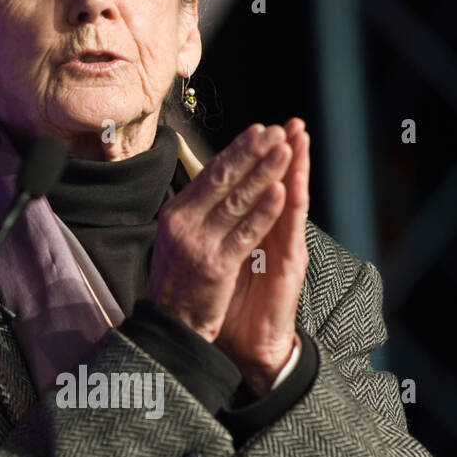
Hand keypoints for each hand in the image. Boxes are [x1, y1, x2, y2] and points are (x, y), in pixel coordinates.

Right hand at [145, 121, 294, 344]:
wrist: (171, 325)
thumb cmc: (180, 281)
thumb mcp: (177, 238)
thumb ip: (196, 210)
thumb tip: (218, 177)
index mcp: (175, 213)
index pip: (210, 174)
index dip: (237, 150)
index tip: (259, 131)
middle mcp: (183, 224)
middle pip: (223, 179)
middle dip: (253, 153)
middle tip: (276, 132)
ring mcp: (199, 244)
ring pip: (238, 201)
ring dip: (264, 173)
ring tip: (285, 151)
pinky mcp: (217, 266)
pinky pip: (246, 233)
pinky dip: (265, 212)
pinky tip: (281, 192)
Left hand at [215, 118, 309, 394]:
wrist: (247, 346)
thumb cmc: (228, 306)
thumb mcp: (215, 264)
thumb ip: (216, 239)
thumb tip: (195, 215)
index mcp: (250, 232)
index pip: (252, 188)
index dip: (254, 160)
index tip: (255, 130)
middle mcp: (270, 235)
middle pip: (275, 184)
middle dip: (278, 152)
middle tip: (286, 122)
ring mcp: (282, 248)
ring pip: (289, 198)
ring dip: (294, 166)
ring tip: (299, 135)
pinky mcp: (289, 265)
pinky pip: (288, 229)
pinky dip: (288, 205)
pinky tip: (290, 182)